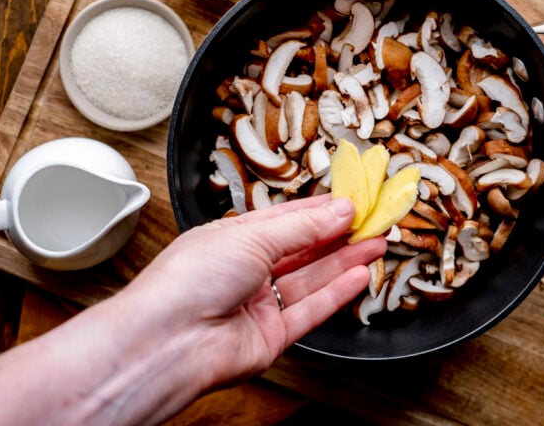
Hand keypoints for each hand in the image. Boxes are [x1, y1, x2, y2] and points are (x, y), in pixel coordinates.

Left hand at [122, 195, 385, 387]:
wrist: (167, 341)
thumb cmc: (188, 280)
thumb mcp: (252, 236)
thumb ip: (303, 227)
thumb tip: (340, 210)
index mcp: (232, 240)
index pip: (284, 220)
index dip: (319, 211)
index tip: (351, 201)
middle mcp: (246, 271)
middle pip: (302, 249)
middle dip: (338, 235)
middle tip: (372, 221)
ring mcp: (259, 305)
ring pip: (311, 278)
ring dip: (345, 260)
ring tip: (376, 243)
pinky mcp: (271, 335)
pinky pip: (311, 310)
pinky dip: (337, 293)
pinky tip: (360, 275)